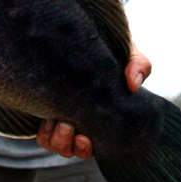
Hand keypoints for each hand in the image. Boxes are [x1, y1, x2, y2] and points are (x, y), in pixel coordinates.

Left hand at [36, 39, 151, 158]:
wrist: (85, 31)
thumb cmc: (110, 46)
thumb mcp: (128, 53)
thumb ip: (138, 65)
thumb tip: (133, 84)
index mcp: (101, 114)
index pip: (95, 145)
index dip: (87, 148)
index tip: (86, 138)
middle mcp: (81, 119)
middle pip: (73, 150)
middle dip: (69, 145)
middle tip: (68, 126)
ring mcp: (62, 115)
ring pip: (56, 145)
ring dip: (57, 140)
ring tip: (59, 122)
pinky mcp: (43, 108)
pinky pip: (42, 135)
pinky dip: (43, 132)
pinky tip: (47, 118)